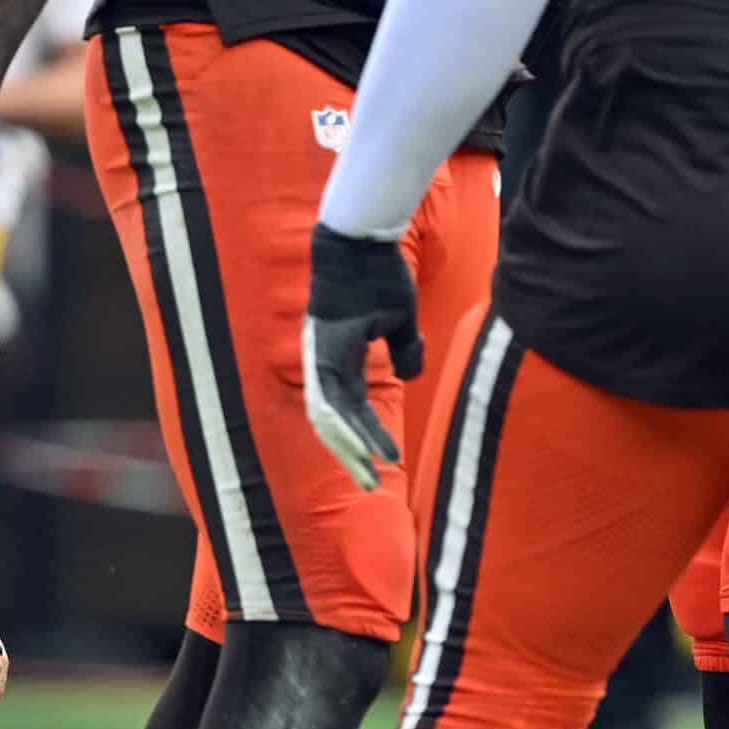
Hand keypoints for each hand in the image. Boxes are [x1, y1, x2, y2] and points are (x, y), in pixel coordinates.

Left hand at [303, 223, 418, 491]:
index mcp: (337, 361)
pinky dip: (350, 425)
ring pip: (328, 417)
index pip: (345, 411)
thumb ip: (404, 350)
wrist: (360, 242)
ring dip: (350, 448)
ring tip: (373, 473)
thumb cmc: (378, 276)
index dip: (362, 439)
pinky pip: (332, 398)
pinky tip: (369, 446)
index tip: (384, 464)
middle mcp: (322, 365)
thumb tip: (408, 376)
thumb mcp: (399, 320)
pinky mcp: (324, 351)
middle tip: (372, 486)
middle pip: (331, 423)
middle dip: (351, 457)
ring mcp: (319, 359)